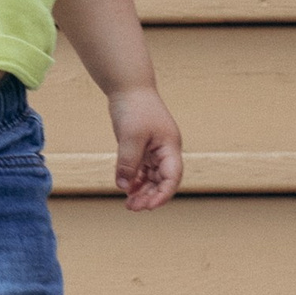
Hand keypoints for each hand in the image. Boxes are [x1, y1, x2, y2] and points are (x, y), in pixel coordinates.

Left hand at [107, 88, 181, 211]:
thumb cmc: (134, 107)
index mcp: (170, 147)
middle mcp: (165, 150)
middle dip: (150, 196)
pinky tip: (126, 189)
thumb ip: (128, 163)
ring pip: (152, 178)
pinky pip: (142, 170)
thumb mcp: (130, 136)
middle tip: (132, 208)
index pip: (172, 177)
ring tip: (129, 204)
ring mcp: (154, 149)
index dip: (162, 194)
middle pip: (162, 181)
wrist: (128, 86)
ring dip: (142, 191)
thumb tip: (123, 187)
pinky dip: (135, 180)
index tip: (148, 207)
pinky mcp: (143, 147)